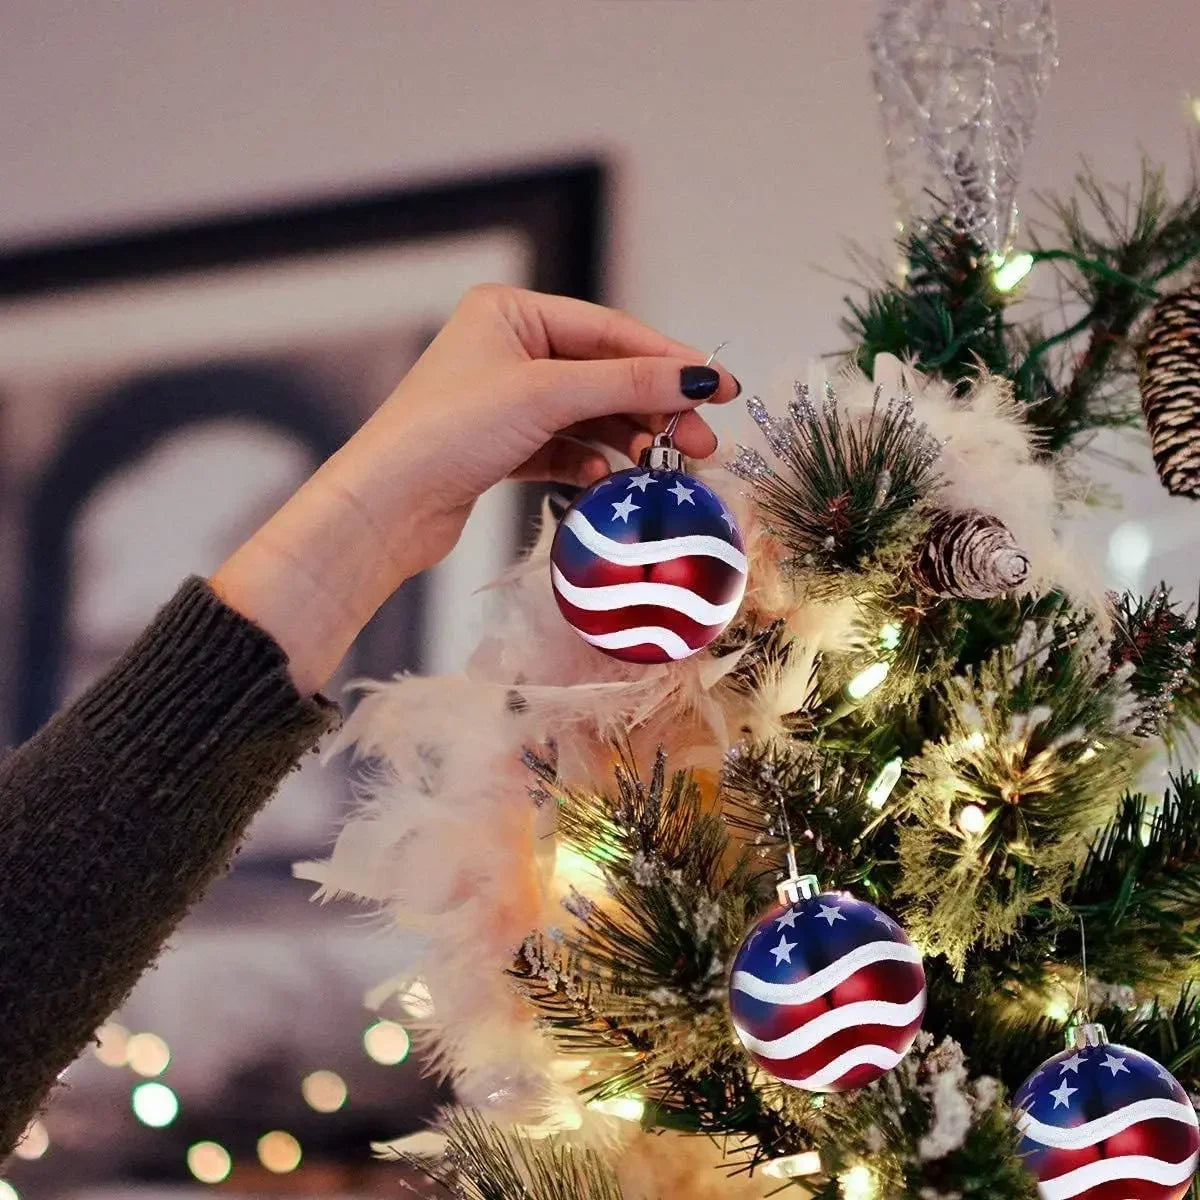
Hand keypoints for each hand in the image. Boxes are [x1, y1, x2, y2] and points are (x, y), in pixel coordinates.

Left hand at [212, 285, 737, 694]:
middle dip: (653, 408)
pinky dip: (589, 464)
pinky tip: (604, 481)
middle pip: (604, 374)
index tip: (720, 387)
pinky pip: (565, 448)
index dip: (669, 359)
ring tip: (661, 466)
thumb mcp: (546, 395)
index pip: (609, 330)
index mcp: (510, 312)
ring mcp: (505, 400)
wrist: (384, 507)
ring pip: (588, 416)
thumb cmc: (448, 431)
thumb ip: (627, 383)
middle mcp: (508, 349)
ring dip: (626, 440)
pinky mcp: (502, 448)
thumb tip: (699, 376)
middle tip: (700, 444)